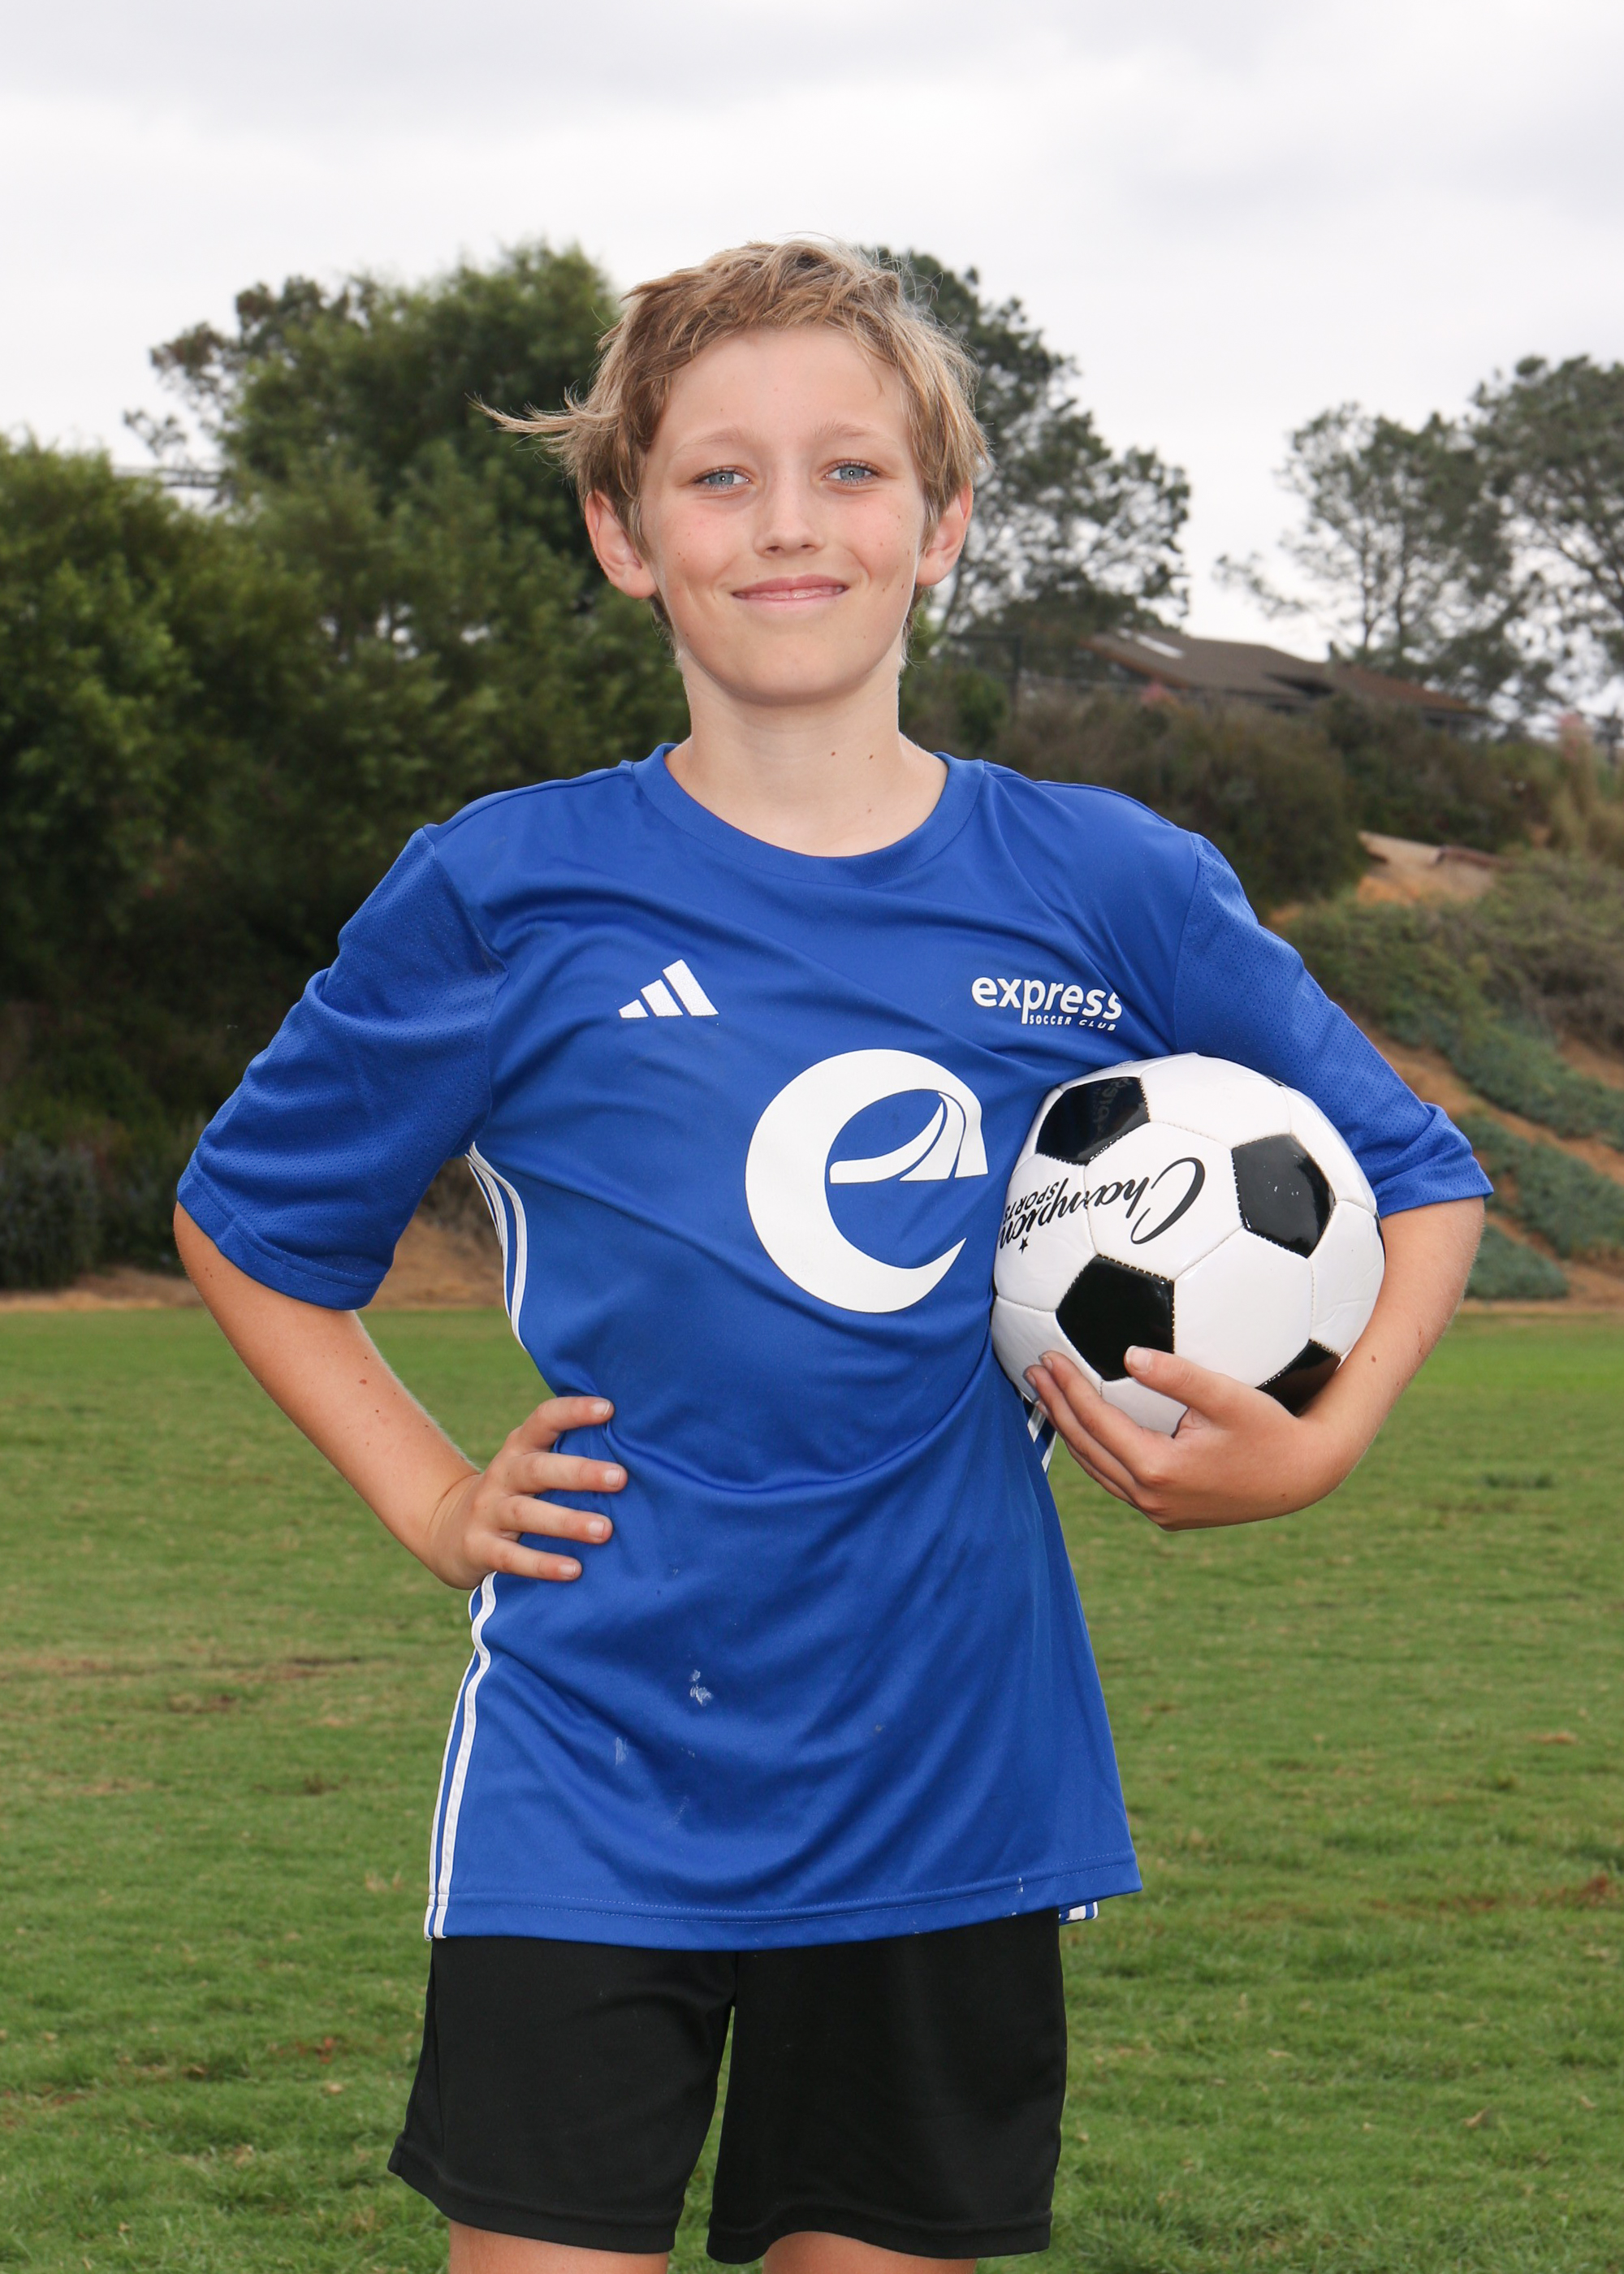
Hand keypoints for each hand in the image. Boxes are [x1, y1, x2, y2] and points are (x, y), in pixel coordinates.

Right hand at [420, 1397, 626, 1587]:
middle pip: (538, 1468)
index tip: (608, 1409)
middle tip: (621, 1478)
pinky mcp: (479, 1548)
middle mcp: (503, 1475)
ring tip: (605, 1530)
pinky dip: (542, 1564)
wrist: (449, 1530)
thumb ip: (568, 1455)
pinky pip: (511, 1557)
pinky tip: (573, 1570)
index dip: (573, 1411)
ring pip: (526, 1513)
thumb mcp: (532, 1467)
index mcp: (520, 1448)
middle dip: (580, 1473)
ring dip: (567, 1521)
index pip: (543, 1420)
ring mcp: (488, 1511)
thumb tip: (636, 1447)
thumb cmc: (516, 1494)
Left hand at [1025, 1346, 1357, 1531]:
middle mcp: (1151, 1497)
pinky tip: (1087, 1427)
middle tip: (1032, 1371)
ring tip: (1048, 1397)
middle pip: (1087, 1448)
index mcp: (1159, 1469)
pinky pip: (1117, 1481)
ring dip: (1070, 1431)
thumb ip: (1178, 1374)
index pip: (1096, 1422)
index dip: (1068, 1387)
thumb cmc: (1271, 1428)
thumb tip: (1128, 1353)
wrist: (1304, 1476)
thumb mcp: (1228, 1395)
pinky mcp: (1167, 1514)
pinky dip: (1095, 1452)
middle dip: (1057, 1407)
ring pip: (1097, 1470)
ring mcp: (1158, 1511)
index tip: (1048, 1356)